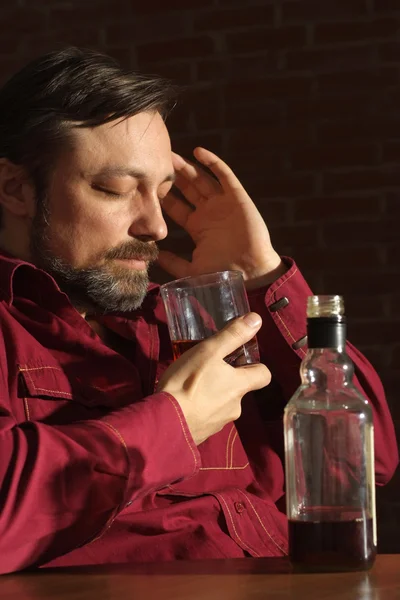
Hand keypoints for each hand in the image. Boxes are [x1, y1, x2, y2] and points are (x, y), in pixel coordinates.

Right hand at [156, 313, 270, 444]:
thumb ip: (232, 335)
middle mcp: (236, 407)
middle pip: (239, 389)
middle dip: (227, 379)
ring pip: (222, 403)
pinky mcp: (204, 433)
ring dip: (212, 394)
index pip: (264, 375)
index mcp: (240, 386)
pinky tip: (183, 402)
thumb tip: (256, 319)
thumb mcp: (208, 351)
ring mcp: (220, 422)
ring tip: (191, 384)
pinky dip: (200, 408)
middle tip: (207, 368)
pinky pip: (207, 416)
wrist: (165, 422)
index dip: (256, 365)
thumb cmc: (187, 382)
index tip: (239, 358)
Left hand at [157, 147, 286, 288]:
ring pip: (201, 179)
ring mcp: (223, 203)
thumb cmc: (223, 274)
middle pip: (187, 189)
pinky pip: (224, 175)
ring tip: (170, 155)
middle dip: (172, 177)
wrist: (250, 273)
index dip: (162, 196)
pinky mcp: (237, 197)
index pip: (176, 207)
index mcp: (198, 227)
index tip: (146, 187)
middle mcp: (209, 212)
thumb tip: (153, 255)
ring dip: (187, 167)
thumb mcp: (191, 269)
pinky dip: (212, 162)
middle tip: (156, 163)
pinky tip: (197, 152)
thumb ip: (173, 263)